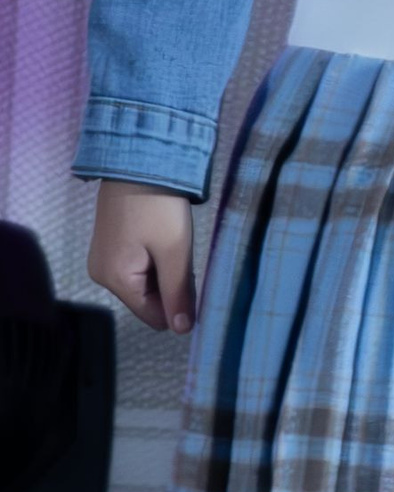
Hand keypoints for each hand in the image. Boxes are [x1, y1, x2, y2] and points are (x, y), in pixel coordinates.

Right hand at [88, 180, 196, 332]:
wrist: (137, 161)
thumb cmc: (157, 206)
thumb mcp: (174, 251)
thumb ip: (178, 293)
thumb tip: (181, 330)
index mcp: (114, 280)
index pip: (152, 316)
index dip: (178, 305)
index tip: (194, 279)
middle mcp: (102, 275)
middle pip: (148, 301)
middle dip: (171, 285)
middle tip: (182, 253)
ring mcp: (104, 259)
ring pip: (145, 283)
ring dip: (165, 270)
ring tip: (171, 242)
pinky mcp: (110, 245)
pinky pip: (138, 267)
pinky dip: (156, 259)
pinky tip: (162, 238)